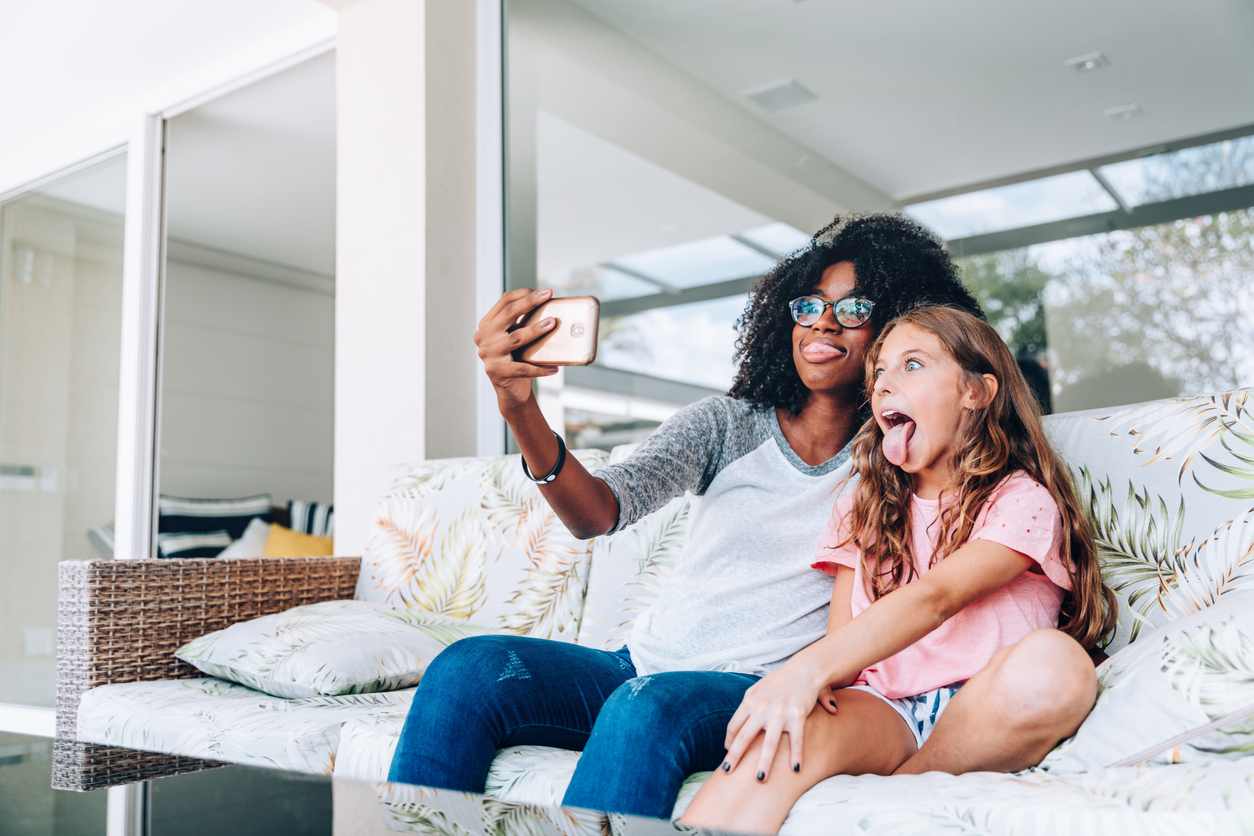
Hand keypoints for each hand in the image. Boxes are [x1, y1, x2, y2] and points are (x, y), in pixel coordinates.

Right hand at [474, 288, 558, 412]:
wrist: (511, 391)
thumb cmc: (518, 360)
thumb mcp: (517, 338)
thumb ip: (524, 323)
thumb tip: (551, 307)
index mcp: (487, 325)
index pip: (504, 302)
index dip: (524, 294)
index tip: (544, 291)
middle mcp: (483, 337)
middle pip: (508, 314)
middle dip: (530, 302)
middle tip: (548, 296)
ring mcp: (488, 354)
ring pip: (515, 338)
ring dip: (535, 330)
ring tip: (552, 324)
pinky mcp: (496, 371)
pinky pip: (522, 368)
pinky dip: (540, 368)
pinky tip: (554, 367)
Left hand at [722, 660, 826, 781]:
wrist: (804, 669)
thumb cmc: (780, 681)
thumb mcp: (758, 689)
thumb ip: (748, 708)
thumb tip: (735, 730)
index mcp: (750, 700)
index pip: (734, 726)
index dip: (730, 742)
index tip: (729, 753)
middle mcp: (762, 707)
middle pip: (744, 737)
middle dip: (734, 757)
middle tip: (727, 772)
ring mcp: (780, 712)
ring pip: (769, 743)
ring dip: (763, 763)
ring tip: (759, 778)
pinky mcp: (798, 715)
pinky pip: (796, 740)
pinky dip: (796, 755)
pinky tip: (795, 769)